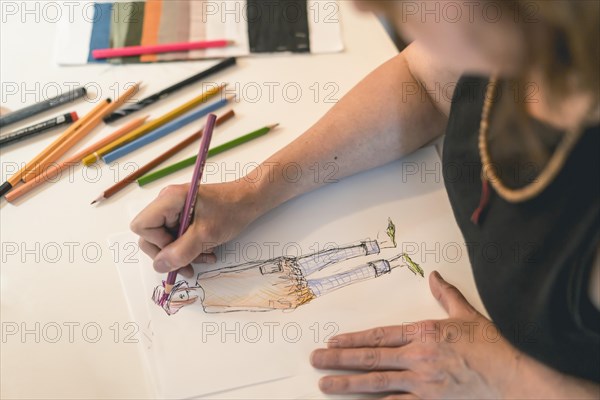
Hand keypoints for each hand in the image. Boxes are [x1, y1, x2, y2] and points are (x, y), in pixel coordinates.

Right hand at [130, 181, 262, 277]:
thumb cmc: (232, 210)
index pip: (143, 227)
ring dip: (183, 253)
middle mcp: (167, 202)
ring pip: (165, 239)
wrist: (250, 200)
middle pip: (151, 235)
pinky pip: (176, 236)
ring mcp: (174, 209)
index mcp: (169, 199)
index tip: (179, 249)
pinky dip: (189, 247)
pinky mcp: (183, 215)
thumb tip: (159, 266)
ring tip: (204, 257)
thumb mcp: (206, 235)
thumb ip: (181, 252)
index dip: (157, 243)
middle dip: (171, 254)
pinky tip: (206, 252)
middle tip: (190, 265)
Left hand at [310, 271, 522, 398]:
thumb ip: (446, 296)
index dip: (353, 339)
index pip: (379, 335)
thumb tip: (434, 275)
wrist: (514, 377)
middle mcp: (418, 357)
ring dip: (348, 384)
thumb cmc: (491, 346)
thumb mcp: (467, 315)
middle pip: (370, 358)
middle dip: (339, 360)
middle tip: (315, 360)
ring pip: (376, 383)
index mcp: (423, 333)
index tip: (332, 341)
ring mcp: (422, 383)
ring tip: (325, 384)